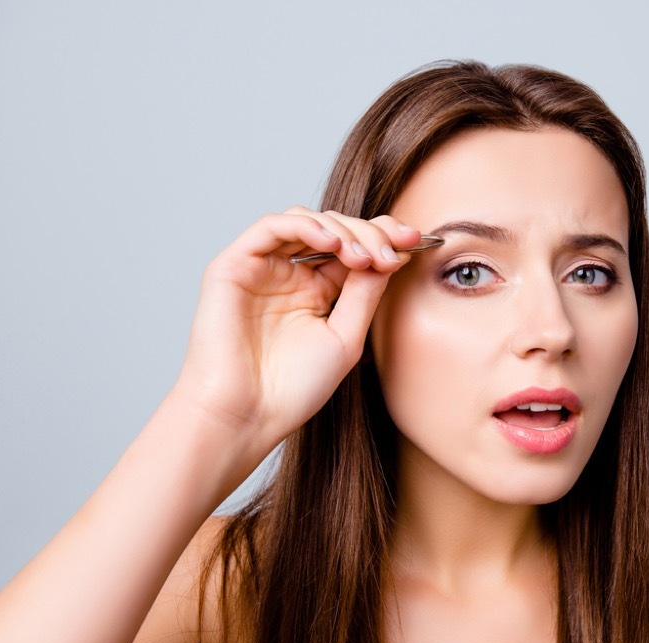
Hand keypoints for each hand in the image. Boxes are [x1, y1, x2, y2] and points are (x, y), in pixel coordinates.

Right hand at [173, 206, 418, 477]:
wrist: (248, 416)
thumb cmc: (294, 388)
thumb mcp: (347, 336)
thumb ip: (366, 293)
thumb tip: (392, 253)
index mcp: (317, 291)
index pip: (353, 248)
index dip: (384, 239)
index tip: (415, 242)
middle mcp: (289, 275)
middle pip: (334, 229)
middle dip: (370, 233)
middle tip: (393, 251)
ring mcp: (261, 268)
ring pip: (305, 221)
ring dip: (342, 230)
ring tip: (364, 256)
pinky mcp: (233, 266)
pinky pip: (270, 227)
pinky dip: (306, 226)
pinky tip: (332, 244)